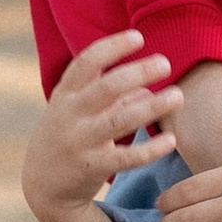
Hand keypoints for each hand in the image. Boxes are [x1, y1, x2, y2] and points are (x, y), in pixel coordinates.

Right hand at [23, 31, 182, 221]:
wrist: (42, 184)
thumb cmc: (69, 136)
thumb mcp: (81, 111)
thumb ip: (112, 98)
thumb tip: (148, 88)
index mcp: (66, 94)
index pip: (86, 62)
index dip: (112, 47)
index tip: (138, 37)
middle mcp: (70, 115)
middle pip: (106, 88)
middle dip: (137, 72)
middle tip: (166, 63)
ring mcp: (79, 142)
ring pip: (118, 121)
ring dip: (151, 107)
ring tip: (178, 96)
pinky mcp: (91, 168)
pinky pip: (125, 158)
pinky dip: (149, 150)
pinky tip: (171, 140)